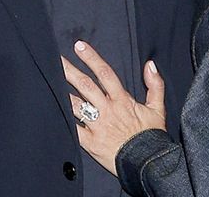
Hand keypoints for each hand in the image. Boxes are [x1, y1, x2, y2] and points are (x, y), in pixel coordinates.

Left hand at [60, 41, 165, 175]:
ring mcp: (97, 125)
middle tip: (56, 58)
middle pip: (85, 85)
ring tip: (49, 81)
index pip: (104, 73)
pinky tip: (53, 111)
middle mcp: (107, 109)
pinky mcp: (91, 142)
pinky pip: (74, 128)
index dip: (91, 58)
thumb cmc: (152, 136)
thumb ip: (155, 84)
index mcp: (122, 99)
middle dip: (70, 70)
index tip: (79, 46)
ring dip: (62, 92)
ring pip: (76, 105)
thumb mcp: (158, 108)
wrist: (148, 162)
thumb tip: (150, 64)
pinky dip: (63, 119)